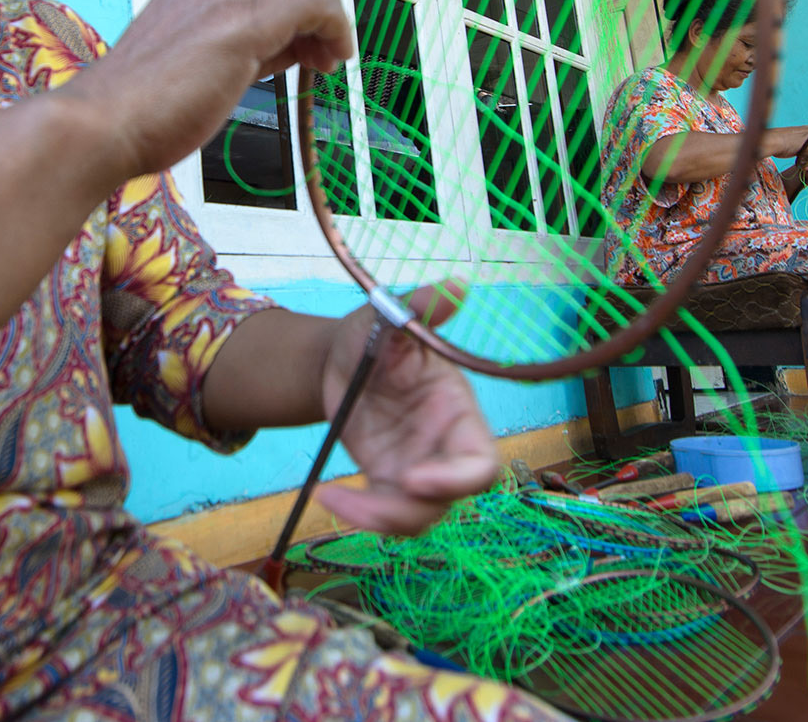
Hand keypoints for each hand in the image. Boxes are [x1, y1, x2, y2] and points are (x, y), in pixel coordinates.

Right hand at [62, 0, 353, 179]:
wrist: (100, 125)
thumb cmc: (139, 110)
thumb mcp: (198, 63)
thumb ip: (243, 45)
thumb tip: (289, 47)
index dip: (304, 0)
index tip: (308, 45)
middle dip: (326, 3)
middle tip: (323, 54)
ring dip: (333, 17)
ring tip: (324, 63)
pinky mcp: (238, 24)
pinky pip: (313, 0)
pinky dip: (335, 27)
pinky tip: (327, 63)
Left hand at [313, 282, 498, 534]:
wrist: (338, 356)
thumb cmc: (372, 332)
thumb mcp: (390, 317)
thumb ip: (420, 308)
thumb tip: (454, 288)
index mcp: (457, 412)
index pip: (480, 462)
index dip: (457, 478)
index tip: (415, 478)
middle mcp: (443, 447)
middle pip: (449, 501)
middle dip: (410, 510)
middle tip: (365, 503)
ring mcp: (416, 468)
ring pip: (414, 516)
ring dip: (378, 520)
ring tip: (333, 498)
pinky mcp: (386, 480)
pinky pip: (382, 512)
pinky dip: (357, 513)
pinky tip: (326, 495)